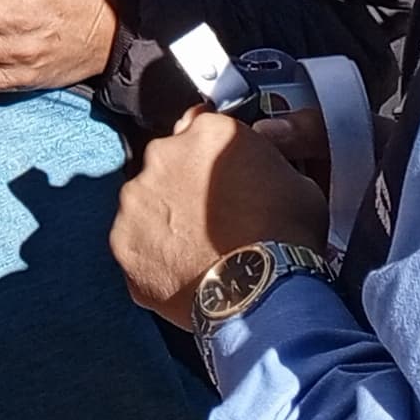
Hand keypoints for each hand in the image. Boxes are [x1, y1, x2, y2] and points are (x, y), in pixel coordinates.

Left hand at [110, 109, 330, 325]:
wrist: (261, 291)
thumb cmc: (285, 237)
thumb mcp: (296, 180)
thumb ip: (262, 162)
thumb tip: (257, 172)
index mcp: (207, 132)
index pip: (199, 127)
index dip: (209, 156)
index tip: (216, 176)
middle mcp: (164, 156)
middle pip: (167, 165)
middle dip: (183, 187)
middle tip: (209, 220)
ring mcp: (137, 199)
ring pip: (146, 205)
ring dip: (164, 222)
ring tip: (197, 251)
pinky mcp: (122, 239)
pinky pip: (134, 244)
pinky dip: (151, 257)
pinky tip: (181, 273)